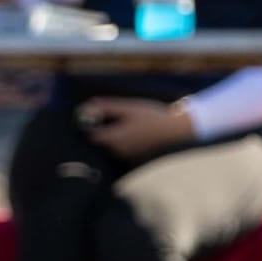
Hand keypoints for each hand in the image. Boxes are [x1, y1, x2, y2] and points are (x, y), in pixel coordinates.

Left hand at [78, 97, 195, 158]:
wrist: (172, 130)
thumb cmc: (150, 117)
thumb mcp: (127, 108)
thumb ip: (107, 107)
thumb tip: (89, 105)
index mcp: (113, 139)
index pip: (91, 134)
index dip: (88, 123)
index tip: (92, 113)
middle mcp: (116, 150)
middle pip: (100, 139)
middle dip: (100, 126)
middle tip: (105, 112)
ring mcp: (125, 155)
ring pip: (110, 143)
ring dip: (110, 132)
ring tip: (121, 119)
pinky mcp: (133, 155)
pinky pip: (120, 146)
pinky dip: (120, 137)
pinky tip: (130, 128)